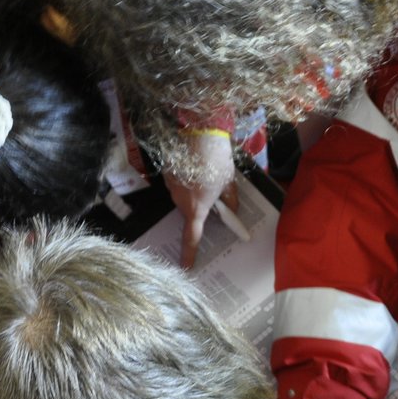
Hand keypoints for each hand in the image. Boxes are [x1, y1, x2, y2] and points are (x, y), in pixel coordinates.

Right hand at [165, 131, 236, 267]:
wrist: (198, 132)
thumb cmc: (216, 160)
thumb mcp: (229, 182)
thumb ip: (229, 201)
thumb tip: (230, 211)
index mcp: (196, 208)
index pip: (191, 237)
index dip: (190, 253)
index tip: (187, 266)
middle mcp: (179, 200)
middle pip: (189, 213)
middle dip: (200, 208)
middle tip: (214, 195)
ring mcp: (170, 186)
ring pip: (184, 196)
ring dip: (195, 191)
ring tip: (207, 173)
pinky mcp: (166, 173)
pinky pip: (178, 182)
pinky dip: (188, 178)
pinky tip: (196, 165)